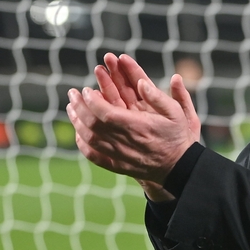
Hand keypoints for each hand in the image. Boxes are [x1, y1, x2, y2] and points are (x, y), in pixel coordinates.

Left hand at [66, 54, 200, 191]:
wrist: (178, 167)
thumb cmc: (177, 136)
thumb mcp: (176, 113)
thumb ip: (158, 96)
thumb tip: (141, 82)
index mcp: (138, 127)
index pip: (106, 113)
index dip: (93, 101)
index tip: (87, 90)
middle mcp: (125, 142)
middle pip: (93, 125)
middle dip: (79, 107)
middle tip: (73, 93)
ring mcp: (119, 155)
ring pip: (89, 139)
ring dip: (77, 122)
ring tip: (71, 107)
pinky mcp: (117, 165)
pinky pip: (93, 155)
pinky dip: (82, 143)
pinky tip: (78, 132)